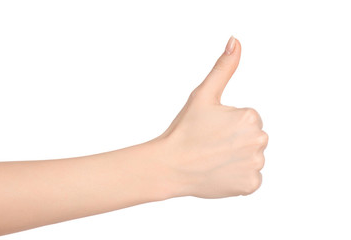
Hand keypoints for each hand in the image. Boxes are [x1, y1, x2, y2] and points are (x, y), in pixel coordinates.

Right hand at [158, 36, 268, 197]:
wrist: (170, 165)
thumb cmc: (184, 129)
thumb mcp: (203, 95)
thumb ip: (223, 68)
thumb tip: (235, 41)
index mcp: (250, 117)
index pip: (249, 119)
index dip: (229, 125)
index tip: (211, 130)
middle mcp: (259, 140)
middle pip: (253, 138)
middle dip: (236, 141)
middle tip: (211, 145)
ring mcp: (255, 165)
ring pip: (252, 158)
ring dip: (237, 159)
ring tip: (214, 159)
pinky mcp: (251, 185)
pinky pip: (250, 178)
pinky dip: (238, 177)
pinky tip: (219, 173)